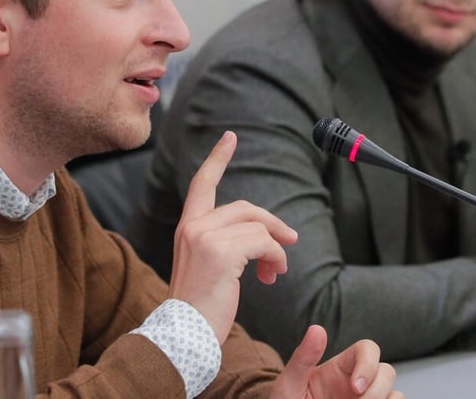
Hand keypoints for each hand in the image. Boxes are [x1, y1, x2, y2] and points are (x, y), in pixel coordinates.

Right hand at [168, 131, 298, 342]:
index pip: (202, 184)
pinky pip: (264, 243)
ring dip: (276, 249)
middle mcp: (193, 227)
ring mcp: (205, 237)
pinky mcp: (221, 252)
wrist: (184, 336)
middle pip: (245, 208)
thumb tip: (264, 237)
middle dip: (272, 223)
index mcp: (187, 228)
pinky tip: (271, 276)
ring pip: (258, 227)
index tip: (230, 137)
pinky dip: (275, 258)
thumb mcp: (206, 267)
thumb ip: (224, 245)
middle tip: (291, 240)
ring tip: (275, 271)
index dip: (217, 159)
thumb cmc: (199, 309)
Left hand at [270, 325, 402, 398]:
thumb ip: (302, 359)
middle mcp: (358, 383)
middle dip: (377, 390)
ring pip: (395, 394)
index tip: (356, 387)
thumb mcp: (289, 384)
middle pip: (387, 371)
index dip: (368, 364)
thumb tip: (316, 329)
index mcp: (340, 368)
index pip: (367, 349)